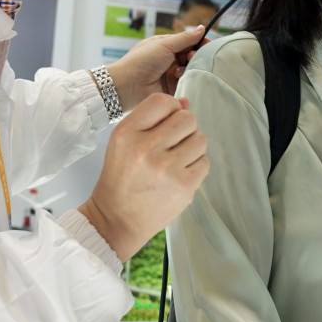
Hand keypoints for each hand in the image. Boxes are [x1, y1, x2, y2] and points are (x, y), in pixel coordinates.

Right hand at [79, 93, 208, 260]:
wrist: (117, 219)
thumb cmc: (122, 177)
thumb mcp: (125, 141)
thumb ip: (153, 118)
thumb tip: (185, 102)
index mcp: (127, 133)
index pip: (163, 101)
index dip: (171, 108)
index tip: (167, 122)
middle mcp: (146, 148)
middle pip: (187, 118)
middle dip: (184, 128)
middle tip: (173, 144)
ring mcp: (166, 168)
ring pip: (200, 139)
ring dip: (192, 147)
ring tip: (175, 160)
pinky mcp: (183, 186)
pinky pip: (204, 162)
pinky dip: (196, 167)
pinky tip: (179, 174)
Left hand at [107, 25, 205, 106]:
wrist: (127, 85)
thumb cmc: (142, 61)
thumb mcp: (164, 45)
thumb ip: (185, 38)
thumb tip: (202, 28)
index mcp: (166, 45)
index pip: (188, 42)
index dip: (199, 42)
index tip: (209, 45)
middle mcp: (170, 59)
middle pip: (191, 56)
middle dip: (195, 56)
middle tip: (192, 58)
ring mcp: (171, 74)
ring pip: (190, 69)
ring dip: (189, 68)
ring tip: (181, 69)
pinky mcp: (172, 88)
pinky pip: (186, 82)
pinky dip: (187, 80)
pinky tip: (180, 78)